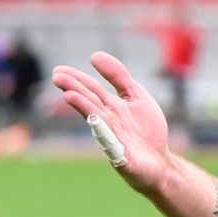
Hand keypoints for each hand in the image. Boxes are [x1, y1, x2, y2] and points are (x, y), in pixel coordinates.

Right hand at [52, 52, 175, 193]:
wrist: (160, 161)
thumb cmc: (146, 129)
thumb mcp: (135, 96)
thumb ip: (119, 77)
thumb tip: (94, 55)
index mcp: (110, 107)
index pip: (91, 90)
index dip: (76, 79)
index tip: (58, 70)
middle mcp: (108, 122)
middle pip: (90, 103)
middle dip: (75, 90)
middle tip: (57, 78)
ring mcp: (114, 140)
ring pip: (97, 123)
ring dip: (84, 109)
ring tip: (70, 96)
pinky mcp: (124, 158)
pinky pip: (115, 150)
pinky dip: (108, 142)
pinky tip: (100, 128)